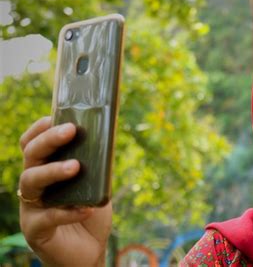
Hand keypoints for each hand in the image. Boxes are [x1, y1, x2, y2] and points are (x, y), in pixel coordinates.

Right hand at [19, 117, 111, 266]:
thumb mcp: (96, 185)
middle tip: (71, 130)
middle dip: (49, 140)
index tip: (54, 116)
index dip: (40, 129)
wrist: (89, 251)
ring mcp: (31, 207)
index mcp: (45, 170)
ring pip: (31, 181)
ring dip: (54, 171)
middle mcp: (33, 186)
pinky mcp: (35, 230)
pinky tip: (87, 208)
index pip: (32, 144)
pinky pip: (47, 217)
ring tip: (76, 166)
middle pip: (31, 156)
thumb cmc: (89, 213)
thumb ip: (97, 166)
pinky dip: (68, 211)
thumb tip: (107, 139)